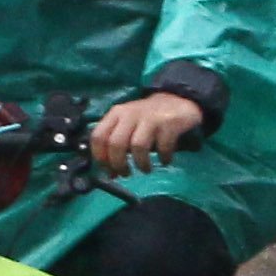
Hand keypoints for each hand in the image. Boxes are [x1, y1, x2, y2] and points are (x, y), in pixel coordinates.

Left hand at [92, 88, 208, 171]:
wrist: (177, 101)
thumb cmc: (147, 119)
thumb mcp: (127, 125)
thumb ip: (116, 144)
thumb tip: (110, 172)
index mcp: (116, 114)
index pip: (98, 137)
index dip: (101, 158)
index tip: (109, 171)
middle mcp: (130, 114)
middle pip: (116, 144)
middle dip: (119, 164)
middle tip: (126, 174)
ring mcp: (150, 117)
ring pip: (138, 146)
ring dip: (141, 163)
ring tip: (146, 169)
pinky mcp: (168, 122)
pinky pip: (162, 146)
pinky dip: (163, 158)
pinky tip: (165, 160)